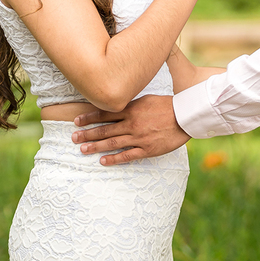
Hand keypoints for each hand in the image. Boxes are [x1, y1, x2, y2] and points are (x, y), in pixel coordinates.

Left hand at [70, 94, 187, 165]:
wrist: (185, 117)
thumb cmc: (167, 105)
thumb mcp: (146, 99)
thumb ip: (131, 104)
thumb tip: (116, 104)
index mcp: (131, 109)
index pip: (105, 114)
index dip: (89, 118)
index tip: (76, 121)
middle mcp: (132, 123)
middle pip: (105, 129)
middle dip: (88, 134)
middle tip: (73, 138)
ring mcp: (139, 137)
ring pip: (113, 143)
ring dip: (96, 147)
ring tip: (82, 150)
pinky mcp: (147, 149)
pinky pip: (127, 155)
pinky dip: (114, 159)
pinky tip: (103, 161)